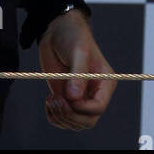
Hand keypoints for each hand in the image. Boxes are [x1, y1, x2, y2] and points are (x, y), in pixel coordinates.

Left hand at [39, 10, 115, 130]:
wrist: (56, 30)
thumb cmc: (73, 35)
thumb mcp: (78, 50)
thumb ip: (78, 74)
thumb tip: (74, 98)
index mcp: (104, 82)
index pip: (98, 107)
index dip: (82, 108)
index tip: (68, 98)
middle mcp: (93, 93)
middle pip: (87, 121)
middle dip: (70, 115)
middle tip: (56, 99)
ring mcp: (79, 97)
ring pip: (74, 123)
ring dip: (60, 117)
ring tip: (51, 99)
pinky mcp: (65, 98)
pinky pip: (62, 119)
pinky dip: (53, 116)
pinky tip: (49, 101)